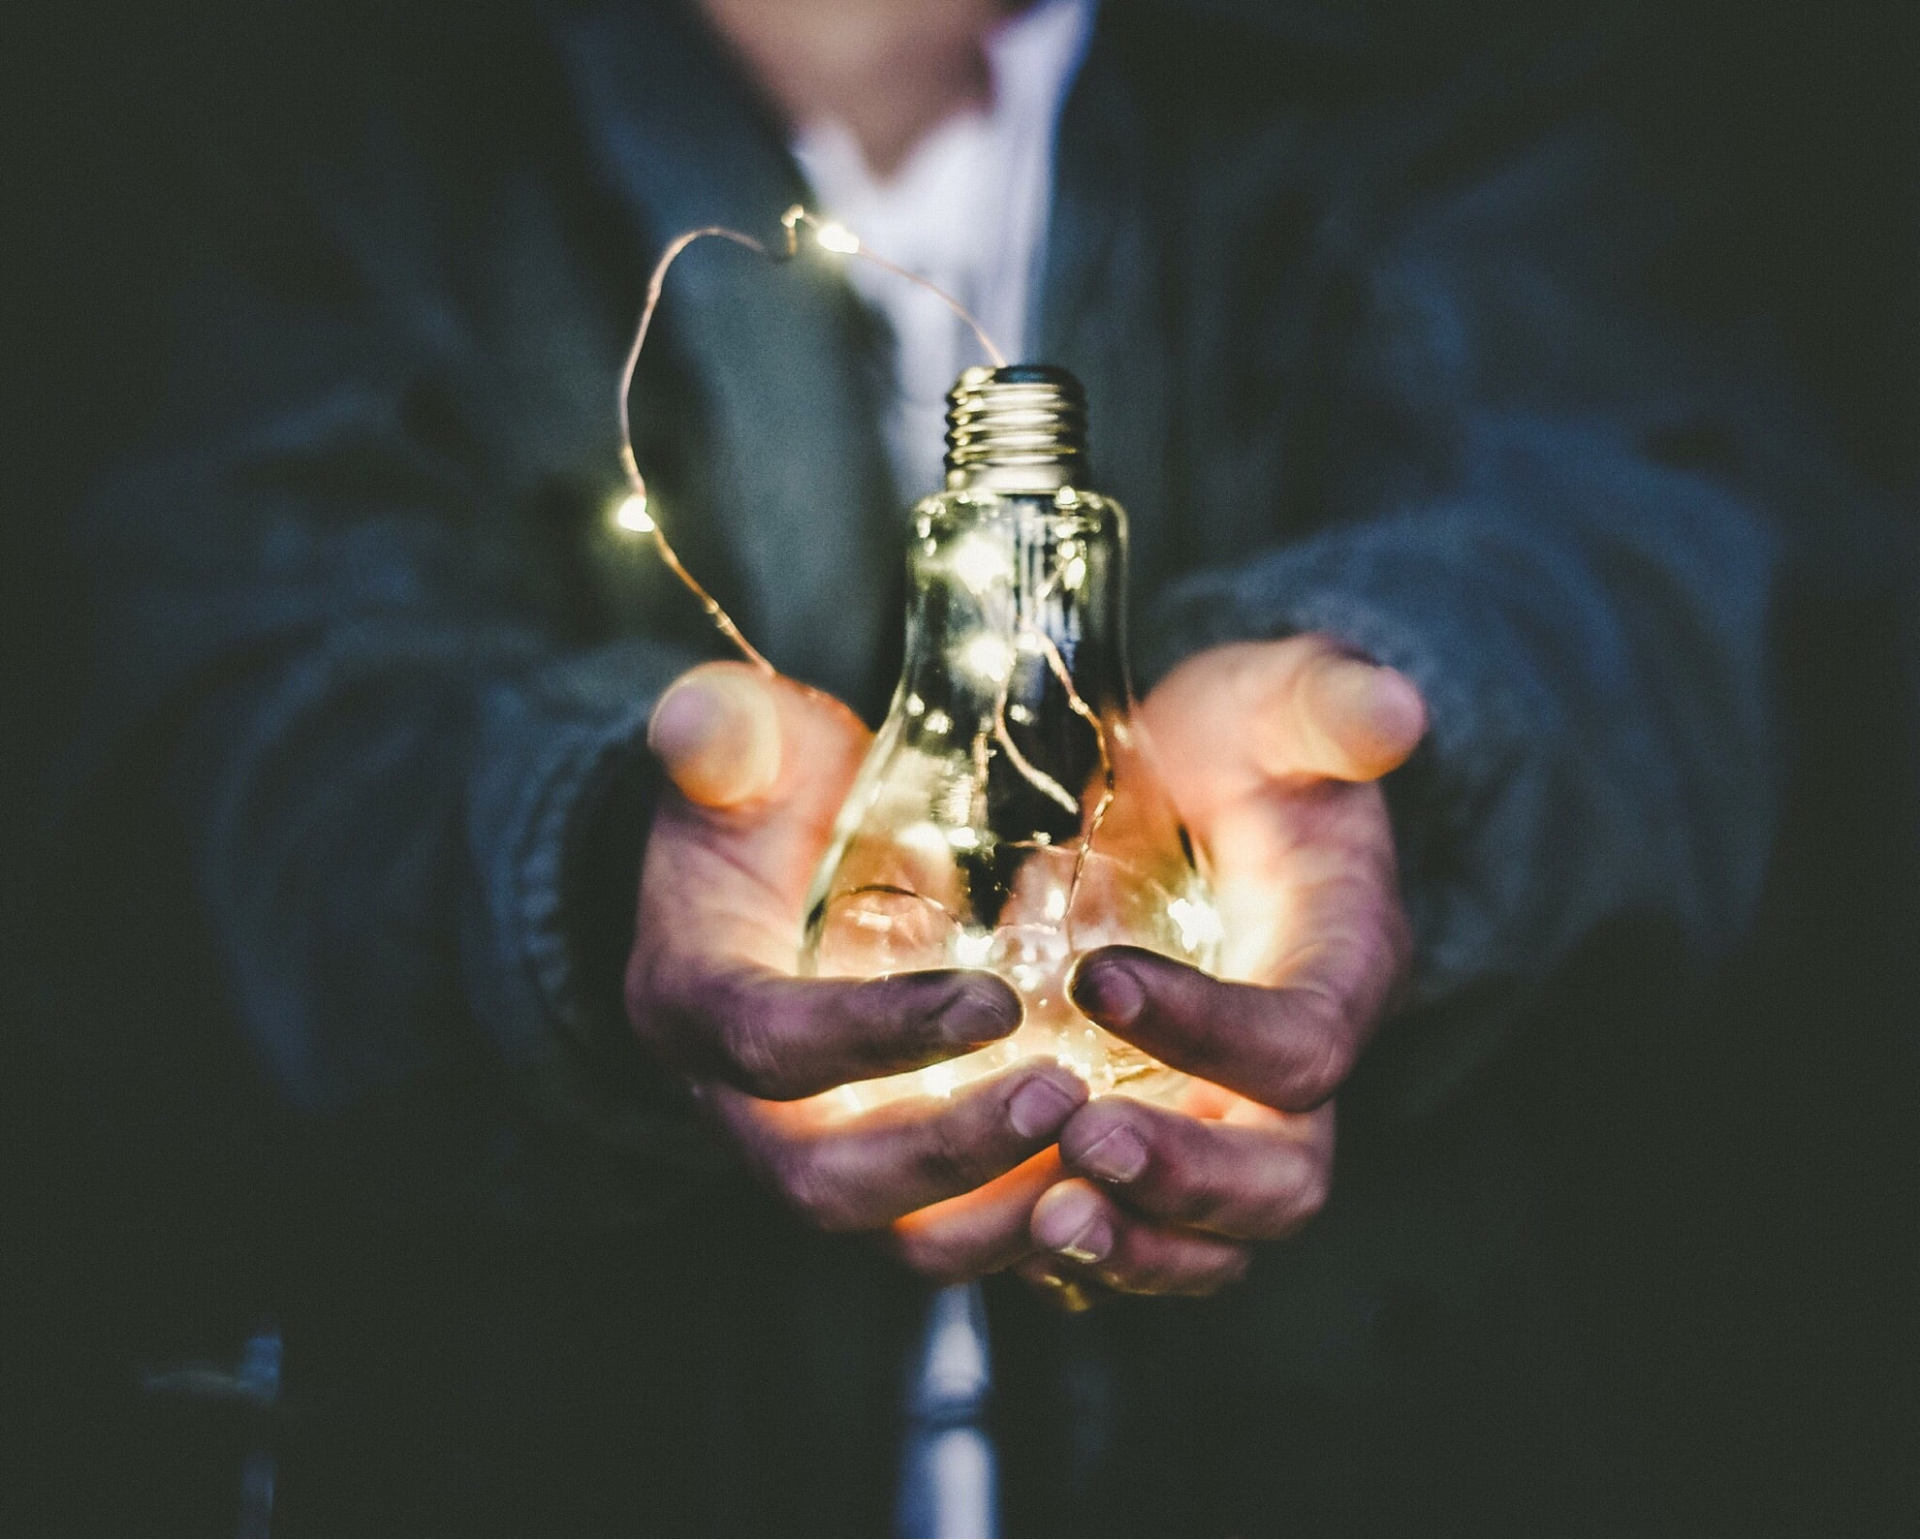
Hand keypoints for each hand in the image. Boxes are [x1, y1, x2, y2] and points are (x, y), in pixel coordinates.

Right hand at [626, 662, 1089, 1277]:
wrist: (771, 876)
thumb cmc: (766, 801)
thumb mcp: (744, 751)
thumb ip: (725, 735)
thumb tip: (697, 718)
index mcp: (695, 1003)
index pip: (770, 1044)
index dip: (875, 1035)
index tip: (995, 1001)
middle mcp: (744, 1109)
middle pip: (828, 1182)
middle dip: (948, 1154)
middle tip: (1066, 1096)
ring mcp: (821, 1153)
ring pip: (900, 1236)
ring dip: (1003, 1215)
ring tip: (1112, 1156)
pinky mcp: (891, 1178)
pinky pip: (958, 1236)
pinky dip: (1038, 1229)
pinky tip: (1126, 1188)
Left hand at [1019, 637, 1426, 1303]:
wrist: (1201, 793)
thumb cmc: (1241, 746)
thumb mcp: (1277, 702)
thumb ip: (1327, 704)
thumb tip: (1394, 709)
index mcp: (1341, 969)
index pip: (1303, 1041)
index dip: (1212, 1029)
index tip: (1097, 977)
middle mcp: (1297, 1073)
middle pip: (1282, 1178)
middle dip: (1187, 1178)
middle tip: (1080, 1143)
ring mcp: (1229, 1121)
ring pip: (1215, 1239)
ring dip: (1134, 1246)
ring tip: (1043, 1218)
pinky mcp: (1163, 1141)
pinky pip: (1141, 1237)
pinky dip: (1085, 1254)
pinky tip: (1001, 1225)